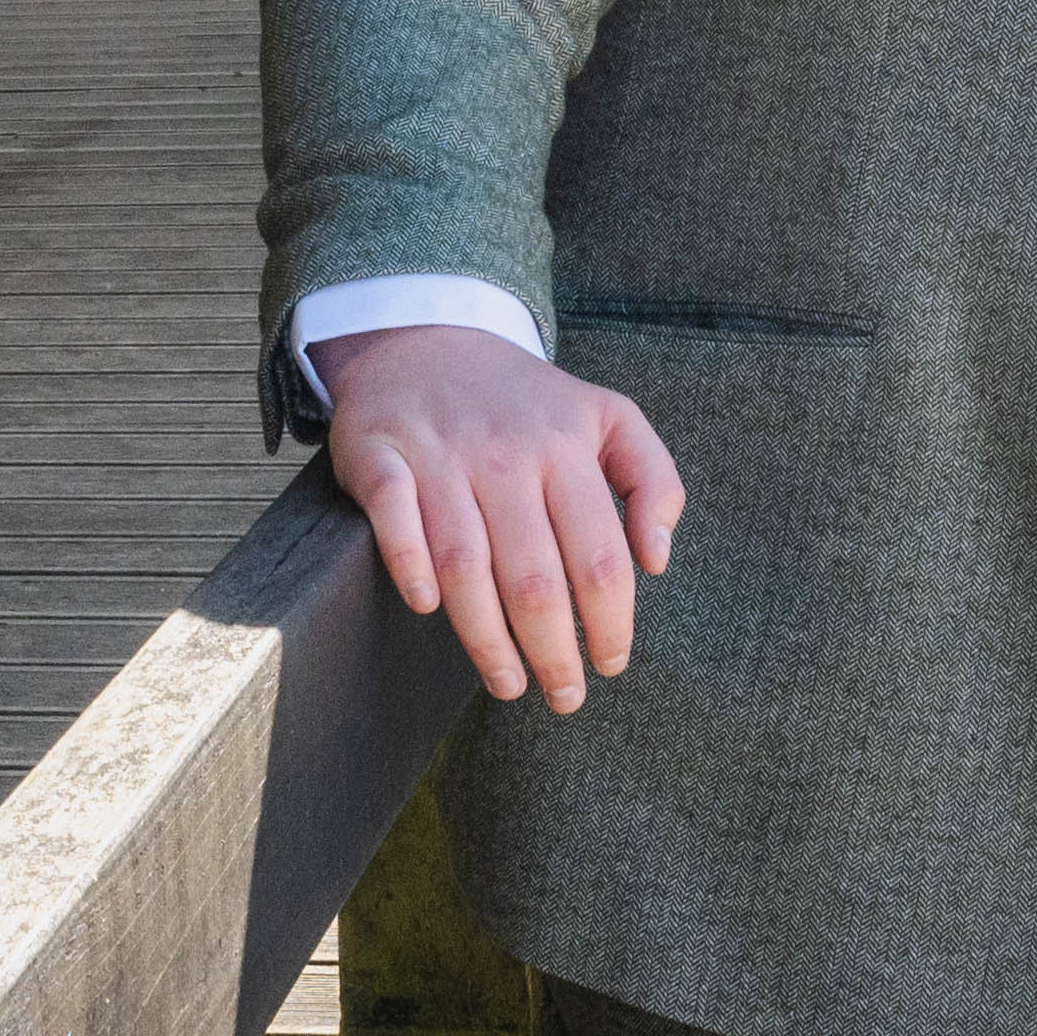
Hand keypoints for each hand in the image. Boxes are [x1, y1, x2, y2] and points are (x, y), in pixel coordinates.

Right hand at [315, 324, 685, 713]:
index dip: (610, 624)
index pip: (599, 557)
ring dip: (486, 635)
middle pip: (533, 575)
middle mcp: (505, 453)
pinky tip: (426, 606)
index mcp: (565, 449)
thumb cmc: (525, 404)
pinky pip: (394, 514)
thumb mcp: (608, 418)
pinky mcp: (379, 452)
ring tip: (507, 683)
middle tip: (563, 696)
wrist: (425, 339)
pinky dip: (408, 562)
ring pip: (464, 561)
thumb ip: (653, 480)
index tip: (609, 665)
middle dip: (553, 651)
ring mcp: (439, 453)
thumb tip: (657, 560)